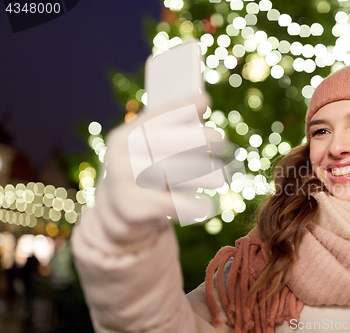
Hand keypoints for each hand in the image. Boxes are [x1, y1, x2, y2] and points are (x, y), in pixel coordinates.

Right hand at [97, 92, 235, 226]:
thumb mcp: (149, 151)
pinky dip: (192, 205)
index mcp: (124, 136)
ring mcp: (122, 183)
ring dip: (201, 175)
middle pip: (162, 143)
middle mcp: (119, 156)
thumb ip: (172, 130)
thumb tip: (203, 101)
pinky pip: (171, 204)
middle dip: (196, 139)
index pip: (153, 117)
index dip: (179, 108)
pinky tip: (205, 206)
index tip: (204, 100)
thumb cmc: (143, 175)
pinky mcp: (132, 209)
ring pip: (169, 174)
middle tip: (222, 140)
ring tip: (221, 179)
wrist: (116, 215)